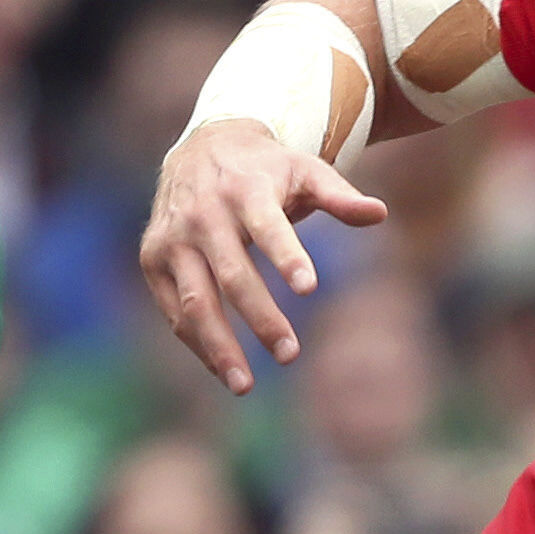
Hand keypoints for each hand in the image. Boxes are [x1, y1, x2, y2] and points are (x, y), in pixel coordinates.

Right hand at [139, 118, 386, 393]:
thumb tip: (380, 213)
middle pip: (232, 274)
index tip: (310, 288)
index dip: (287, 256)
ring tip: (246, 386)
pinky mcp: (153, 259)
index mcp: (245, 191)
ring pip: (195, 301)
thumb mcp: (307, 170)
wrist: (202, 147)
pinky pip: (174, 310)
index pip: (267, 228)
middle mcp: (203, 215)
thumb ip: (341, 197)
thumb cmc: (268, 169)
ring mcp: (173, 240)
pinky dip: (197, 342)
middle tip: (290, 355)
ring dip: (218, 346)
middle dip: (260, 317)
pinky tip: (224, 369)